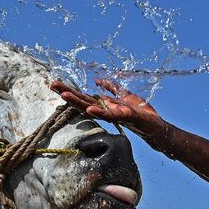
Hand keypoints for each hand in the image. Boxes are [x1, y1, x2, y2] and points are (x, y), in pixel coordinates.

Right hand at [51, 79, 165, 139]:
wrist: (156, 127)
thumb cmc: (141, 113)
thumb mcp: (125, 96)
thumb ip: (112, 88)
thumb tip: (98, 81)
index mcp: (105, 105)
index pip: (84, 97)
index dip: (70, 90)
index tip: (55, 84)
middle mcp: (105, 111)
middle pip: (83, 101)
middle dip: (67, 93)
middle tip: (52, 85)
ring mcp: (113, 115)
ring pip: (92, 108)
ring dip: (77, 102)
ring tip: (64, 95)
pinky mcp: (124, 117)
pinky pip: (110, 115)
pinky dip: (99, 112)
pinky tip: (89, 109)